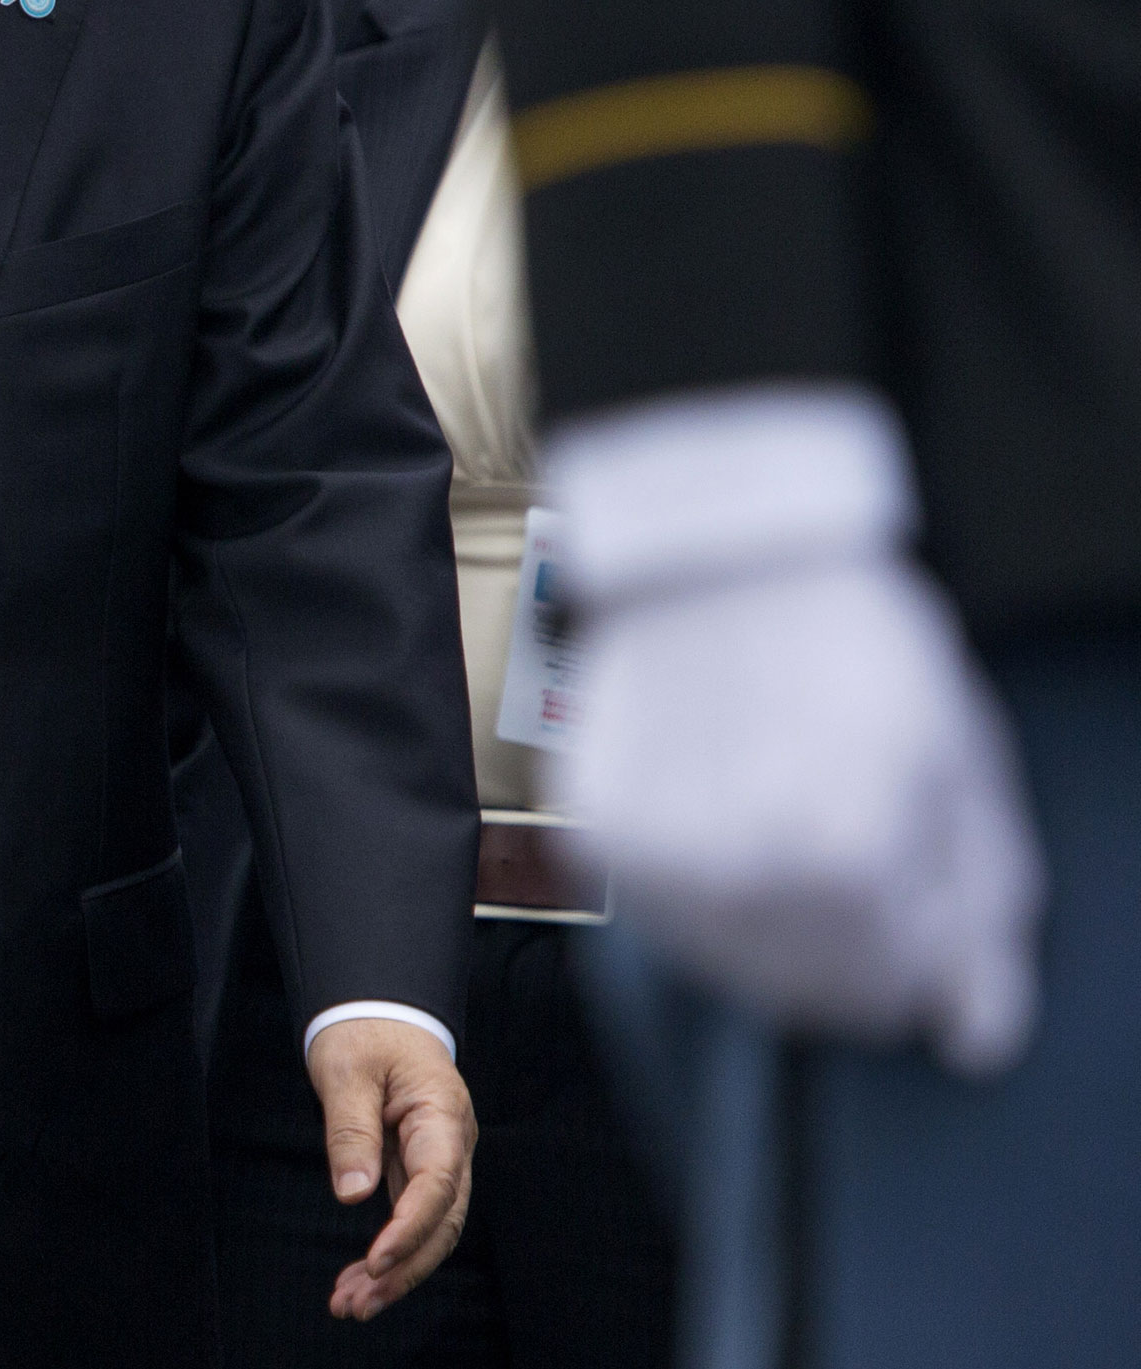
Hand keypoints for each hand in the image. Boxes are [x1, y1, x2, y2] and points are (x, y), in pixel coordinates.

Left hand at [305, 1018, 473, 1320]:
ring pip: (430, 1231)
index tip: (376, 1260)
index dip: (410, 1228)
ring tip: (353, 1304)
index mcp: (442, 1115)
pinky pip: (412, 1220)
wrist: (380, 1013)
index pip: (437, 1184)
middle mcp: (451, 1146)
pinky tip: (361, 1279)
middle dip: (404, 1268)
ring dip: (396, 1271)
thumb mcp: (347, 1070)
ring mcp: (440, 1161)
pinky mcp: (419, 1172)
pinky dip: (390, 1252)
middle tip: (359, 1302)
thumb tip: (354, 1193)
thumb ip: (351, 1130)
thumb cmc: (366, 1032)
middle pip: (442, 1222)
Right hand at [558, 556, 1043, 1072]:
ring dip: (767, 923)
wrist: (720, 548)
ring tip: (781, 823)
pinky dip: (696, 889)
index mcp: (851, 858)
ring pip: (727, 962)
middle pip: (804, 989)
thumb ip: (979, 909)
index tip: (911, 903)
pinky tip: (724, 820)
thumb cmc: (846, 633)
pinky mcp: (601, 828)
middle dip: (843, 943)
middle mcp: (746, 869)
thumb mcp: (959, 762)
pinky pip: (658, 912)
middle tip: (846, 849)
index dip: (917, 954)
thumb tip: (975, 1032)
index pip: (891, 989)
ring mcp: (662, 853)